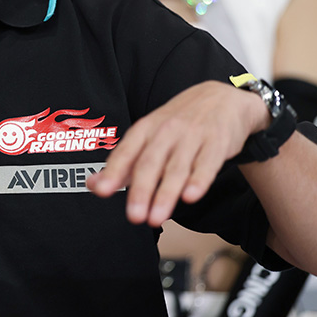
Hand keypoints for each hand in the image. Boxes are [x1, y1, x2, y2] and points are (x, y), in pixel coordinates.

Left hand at [87, 81, 266, 226]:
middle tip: (134, 216)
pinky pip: (207, 164)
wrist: (222, 99)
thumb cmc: (178, 123)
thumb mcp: (148, 135)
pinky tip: (190, 196)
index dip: (113, 172)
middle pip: (150, 163)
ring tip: (156, 217)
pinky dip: (199, 180)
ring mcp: (192, 136)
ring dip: (166, 194)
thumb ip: (123, 164)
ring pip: (177, 168)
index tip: (102, 191)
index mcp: (145, 129)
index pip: (126, 152)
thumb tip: (94, 185)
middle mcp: (166, 131)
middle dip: (140, 191)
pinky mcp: (217, 143)